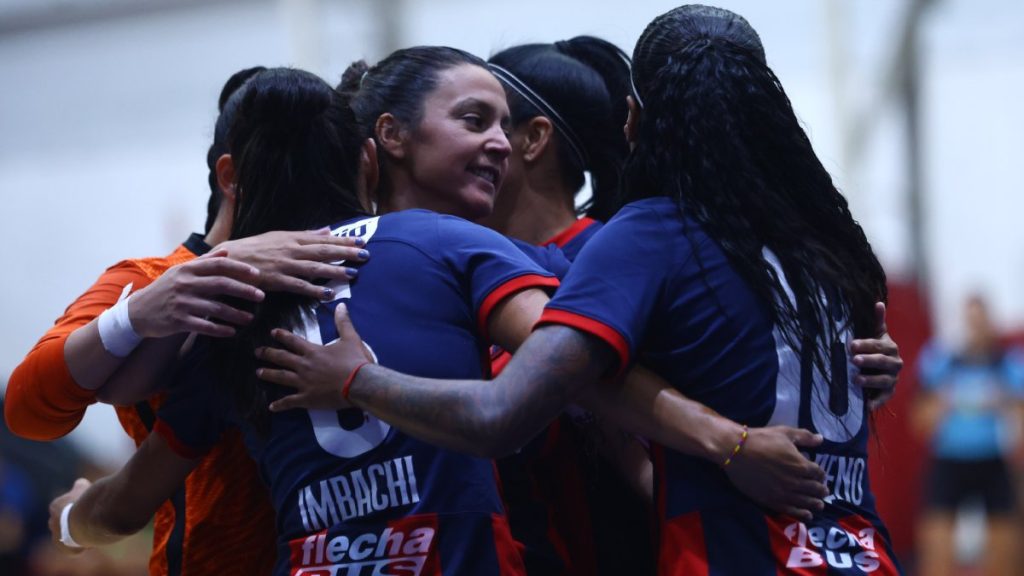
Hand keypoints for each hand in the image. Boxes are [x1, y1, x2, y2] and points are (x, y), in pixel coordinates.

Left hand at [48, 478, 91, 553]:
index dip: (75, 506)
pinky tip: (93, 540)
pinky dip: (83, 546)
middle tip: (88, 519)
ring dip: (78, 534)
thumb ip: (80, 486)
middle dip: (72, 522)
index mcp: (56, 506)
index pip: (63, 506)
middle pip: (62, 523)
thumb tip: (80, 482)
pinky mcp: (67, 550)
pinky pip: (75, 549)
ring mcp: (58, 537)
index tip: (85, 506)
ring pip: (68, 537)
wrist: (87, 520)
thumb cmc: (86, 501)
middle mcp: (53, 522)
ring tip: (93, 531)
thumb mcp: (84, 489)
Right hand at [129, 250, 263, 338]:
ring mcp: (181, 303)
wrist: (138, 311)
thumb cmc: (165, 290)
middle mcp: (185, 284)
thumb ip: (205, 262)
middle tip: (261, 296)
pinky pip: (204, 326)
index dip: (240, 268)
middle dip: (244, 290)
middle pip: (221, 285)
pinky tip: (232, 331)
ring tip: (250, 318)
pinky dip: (220, 329)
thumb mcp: (181, 272)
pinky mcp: (178, 321)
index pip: (218, 265)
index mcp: (187, 269)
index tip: (257, 275)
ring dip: (236, 314)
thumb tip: (227, 251)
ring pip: (216, 308)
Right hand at [217, 229, 368, 299]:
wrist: (228, 259)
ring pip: (313, 268)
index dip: (343, 241)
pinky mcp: (276, 280)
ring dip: (334, 271)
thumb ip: (305, 235)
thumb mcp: (280, 236)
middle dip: (345, 253)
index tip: (361, 241)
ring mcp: (284, 265)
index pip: (323, 239)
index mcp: (292, 238)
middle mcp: (290, 249)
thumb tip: (328, 230)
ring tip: (353, 274)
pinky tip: (328, 294)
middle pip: (322, 251)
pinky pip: (298, 286)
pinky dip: (313, 290)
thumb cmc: (255, 248)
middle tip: (365, 255)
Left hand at [258, 304, 373, 411]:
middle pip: (282, 358)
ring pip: (281, 377)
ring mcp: (304, 383)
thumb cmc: (355, 361)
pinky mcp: (307, 399)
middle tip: (257, 352)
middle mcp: (304, 366)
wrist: (360, 383)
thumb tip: (341, 305)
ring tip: (259, 372)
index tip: (272, 332)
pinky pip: (290, 402)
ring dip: (269, 374)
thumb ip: (343, 322)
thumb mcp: (351, 339)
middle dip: (268, 354)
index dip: (282, 336)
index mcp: (313, 352)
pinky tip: (271, 407)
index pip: (293, 341)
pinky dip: (280, 405)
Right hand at [723, 426, 826, 520]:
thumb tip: (821, 439)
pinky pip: (792, 511)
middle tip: (823, 492)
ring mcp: (784, 493)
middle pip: (815, 489)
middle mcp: (795, 481)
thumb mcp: (784, 433)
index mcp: (800, 464)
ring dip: (815, 504)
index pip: (819, 473)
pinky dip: (802, 514)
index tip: (820, 476)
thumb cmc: (761, 440)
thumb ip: (805, 437)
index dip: (821, 475)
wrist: (736, 452)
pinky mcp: (772, 501)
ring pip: (806, 502)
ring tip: (819, 505)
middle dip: (821, 491)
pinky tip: (807, 515)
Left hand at [851, 302, 902, 409]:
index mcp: (890, 348)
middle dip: (868, 361)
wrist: (878, 368)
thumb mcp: (875, 334)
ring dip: (870, 380)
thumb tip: (878, 302)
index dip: (866, 345)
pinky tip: (866, 406)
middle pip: (882, 362)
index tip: (851, 345)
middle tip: (853, 360)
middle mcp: (894, 363)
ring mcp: (892, 379)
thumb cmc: (873, 347)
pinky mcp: (888, 393)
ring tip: (855, 380)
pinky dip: (875, 402)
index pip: (879, 345)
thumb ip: (876, 320)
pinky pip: (883, 398)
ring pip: (883, 380)